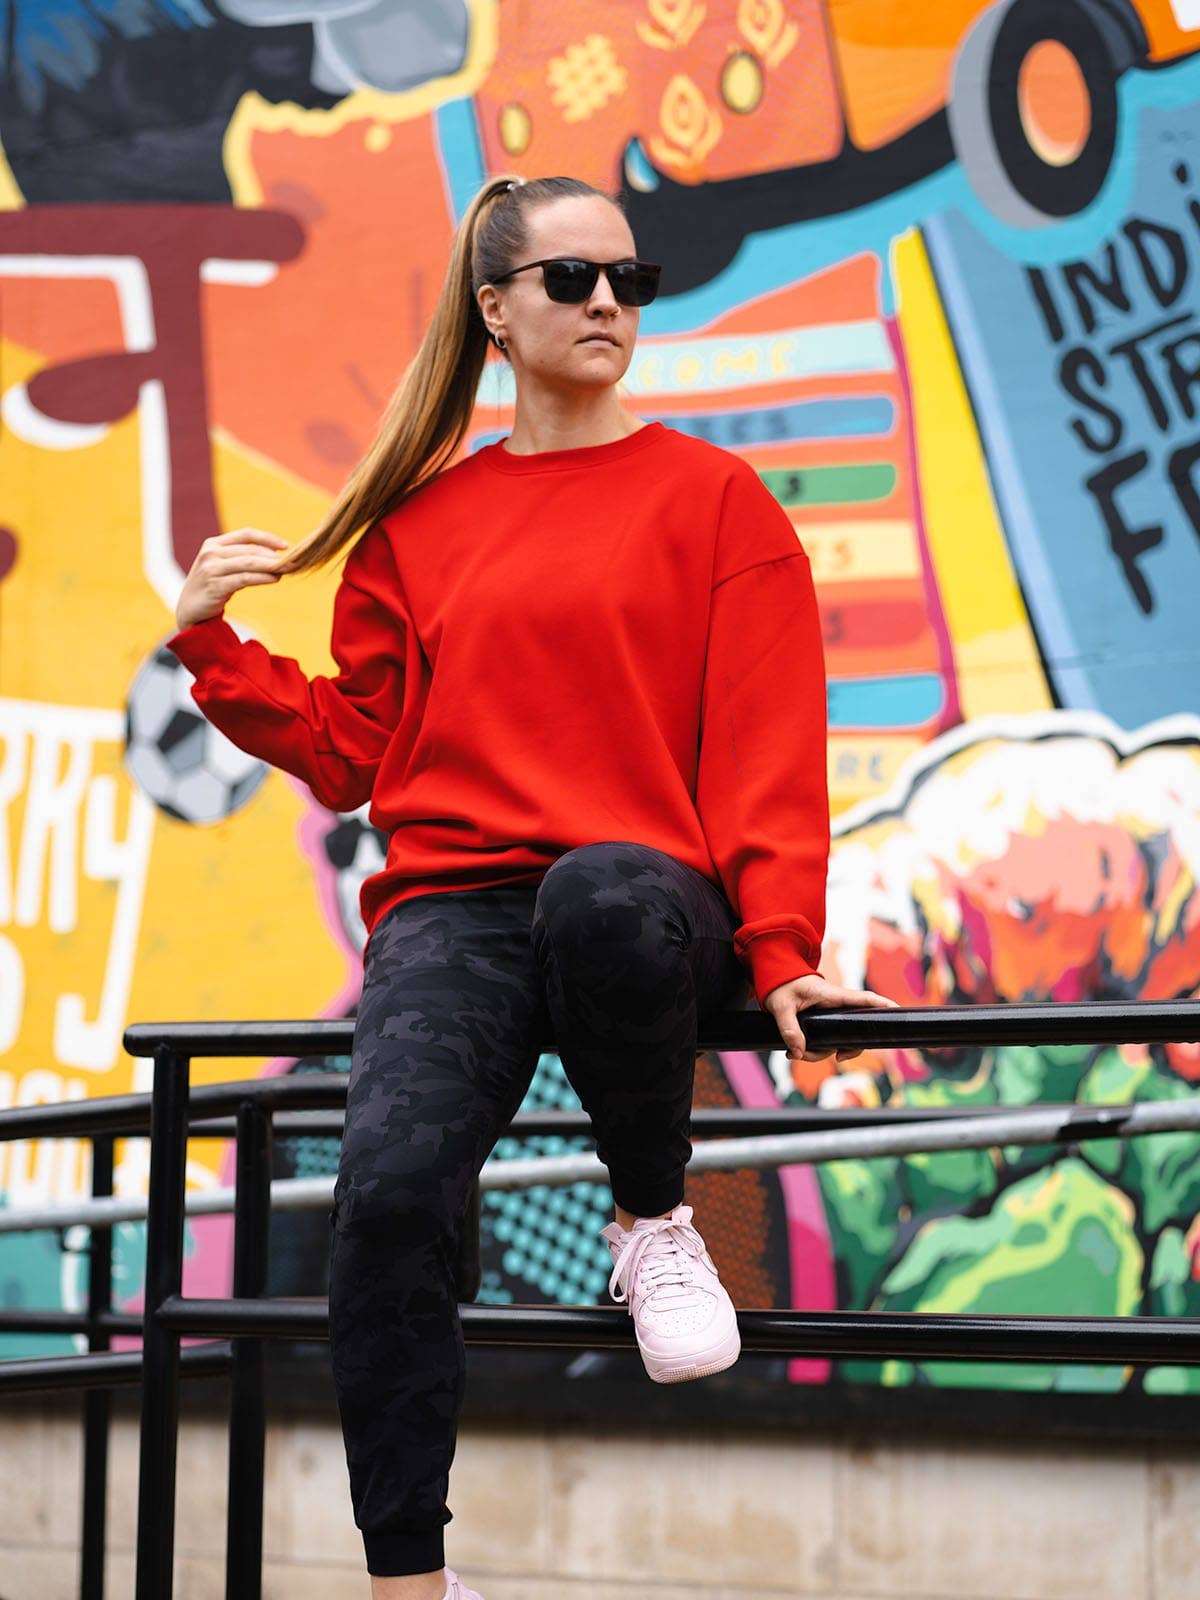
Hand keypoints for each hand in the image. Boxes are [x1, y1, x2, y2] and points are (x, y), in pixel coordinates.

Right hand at [175, 527, 290, 630]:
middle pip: (250, 550)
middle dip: (274, 556)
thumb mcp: (223, 568)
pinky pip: (244, 579)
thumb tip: (276, 558)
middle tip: (294, 561)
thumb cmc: (211, 588)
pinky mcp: (215, 586)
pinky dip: (262, 578)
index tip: (286, 546)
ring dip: (271, 566)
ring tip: (287, 570)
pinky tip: (274, 579)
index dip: (268, 538)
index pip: (246, 534)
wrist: (189, 611)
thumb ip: (242, 559)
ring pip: (248, 563)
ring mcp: (211, 569)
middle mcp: (211, 553)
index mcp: (213, 544)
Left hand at [762, 973, 899, 1063]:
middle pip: (858, 1030)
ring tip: (794, 1053)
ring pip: (839, 1042)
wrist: (774, 980)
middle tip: (840, 1057)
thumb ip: (789, 1029)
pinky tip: (796, 1053)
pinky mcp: (825, 1024)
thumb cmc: (780, 986)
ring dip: (819, 1053)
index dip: (884, 1006)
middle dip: (849, 1048)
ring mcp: (832, 1016)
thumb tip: (798, 1054)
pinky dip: (814, 1051)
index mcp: (833, 995)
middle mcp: (837, 1006)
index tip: (900, 1012)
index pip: (865, 1000)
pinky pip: (827, 1043)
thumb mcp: (780, 1007)